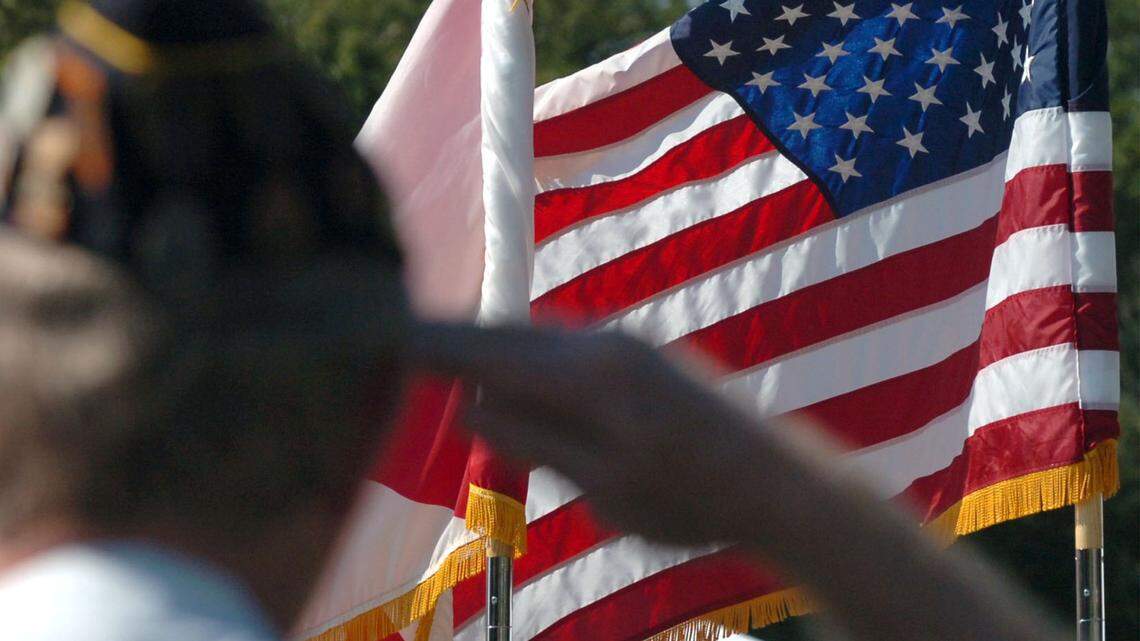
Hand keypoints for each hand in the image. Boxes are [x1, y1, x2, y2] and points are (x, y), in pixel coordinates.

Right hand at [409, 321, 763, 544]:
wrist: (777, 481)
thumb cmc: (689, 499)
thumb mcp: (604, 487)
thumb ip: (535, 442)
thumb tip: (467, 409)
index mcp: (587, 376)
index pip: (486, 352)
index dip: (430, 345)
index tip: (377, 333)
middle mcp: (601, 343)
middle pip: (504, 333)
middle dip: (450, 338)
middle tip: (394, 341)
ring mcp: (624, 344)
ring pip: (533, 338)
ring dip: (486, 347)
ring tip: (440, 358)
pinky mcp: (640, 355)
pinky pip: (561, 347)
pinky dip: (523, 358)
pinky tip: (511, 378)